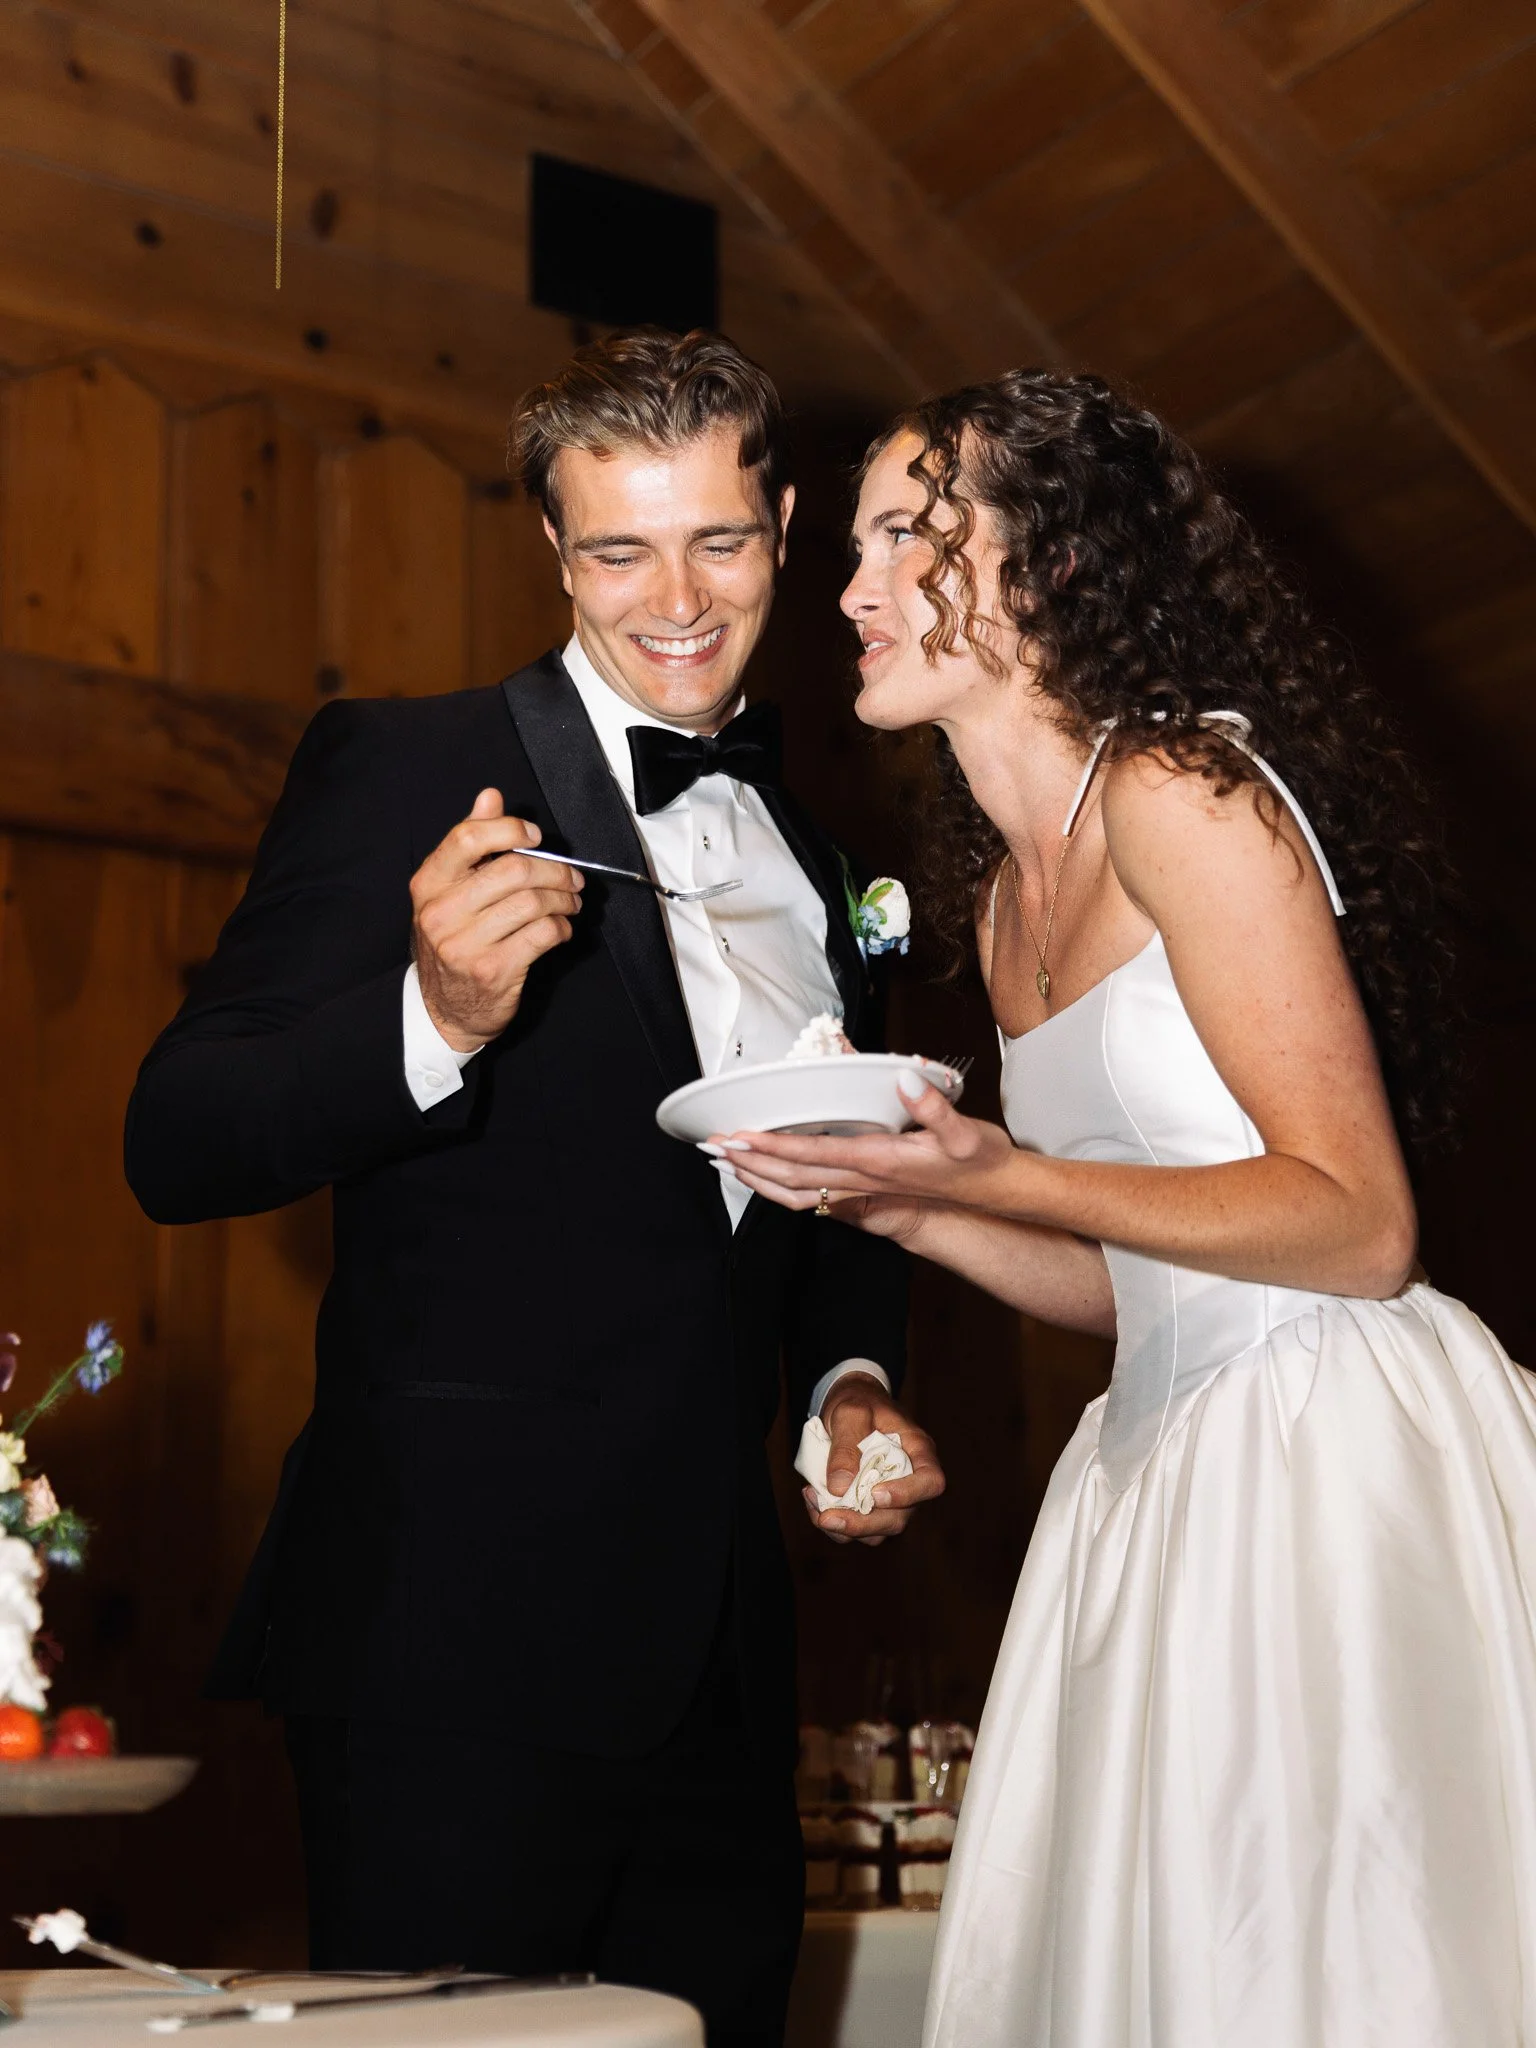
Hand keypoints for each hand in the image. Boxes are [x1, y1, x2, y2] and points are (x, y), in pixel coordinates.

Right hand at [411, 789, 583, 1052]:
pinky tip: (561, 929)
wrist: (444, 1010)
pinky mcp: (494, 970)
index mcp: (429, 884)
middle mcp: (442, 912)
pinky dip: (562, 928)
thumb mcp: (448, 892)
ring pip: (533, 902)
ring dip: (563, 899)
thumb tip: (489, 797)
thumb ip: (470, 843)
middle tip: (571, 877)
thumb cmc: (452, 942)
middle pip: (513, 870)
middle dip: (554, 870)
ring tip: (569, 902)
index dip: (510, 829)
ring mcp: (466, 944)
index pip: (468, 838)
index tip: (534, 836)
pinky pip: (543, 935)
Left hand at [718, 1075, 1018, 1215]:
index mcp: (879, 1160)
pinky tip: (770, 1179)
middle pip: (793, 1178)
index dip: (771, 1146)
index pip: (812, 1154)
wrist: (997, 1191)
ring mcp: (865, 1188)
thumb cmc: (979, 1160)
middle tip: (713, 1147)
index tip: (738, 1135)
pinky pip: (815, 1197)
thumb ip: (931, 1105)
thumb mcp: (962, 1130)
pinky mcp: (869, 1190)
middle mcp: (865, 1178)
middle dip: (750, 1164)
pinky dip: (784, 1189)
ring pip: (799, 1192)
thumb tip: (903, 1076)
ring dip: (760, 1179)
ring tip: (728, 1165)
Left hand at [806, 1372, 944, 1547]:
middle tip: (826, 1517)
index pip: (931, 1482)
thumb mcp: (850, 1411)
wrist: (851, 1404)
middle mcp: (910, 1480)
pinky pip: (858, 1529)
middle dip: (862, 1523)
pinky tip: (814, 1500)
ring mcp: (892, 1498)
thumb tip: (840, 1487)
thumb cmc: (858, 1402)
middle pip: (900, 1517)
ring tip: (814, 1502)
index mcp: (918, 1451)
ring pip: (878, 1531)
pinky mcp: (871, 1507)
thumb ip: (847, 1443)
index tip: (875, 1494)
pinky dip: (835, 1525)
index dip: (907, 1494)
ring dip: (845, 1528)